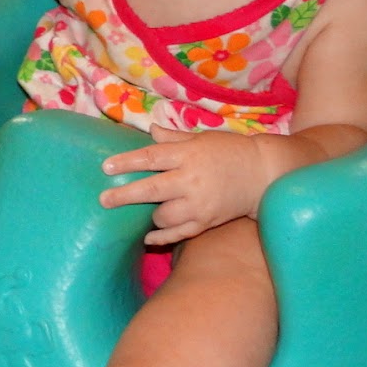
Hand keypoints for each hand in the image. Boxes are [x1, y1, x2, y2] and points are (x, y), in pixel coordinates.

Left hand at [98, 125, 266, 244]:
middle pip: (152, 190)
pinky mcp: (207, 222)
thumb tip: (150, 129)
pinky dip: (162, 237)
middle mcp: (192, 180)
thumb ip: (174, 137)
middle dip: (125, 196)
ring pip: (164, 216)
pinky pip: (179, 234)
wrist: (263, 174)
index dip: (127, 162)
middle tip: (104, 200)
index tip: (106, 167)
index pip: (151, 158)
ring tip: (140, 213)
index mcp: (189, 155)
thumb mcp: (202, 138)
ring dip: (149, 216)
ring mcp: (200, 204)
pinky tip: (148, 237)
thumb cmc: (230, 151)